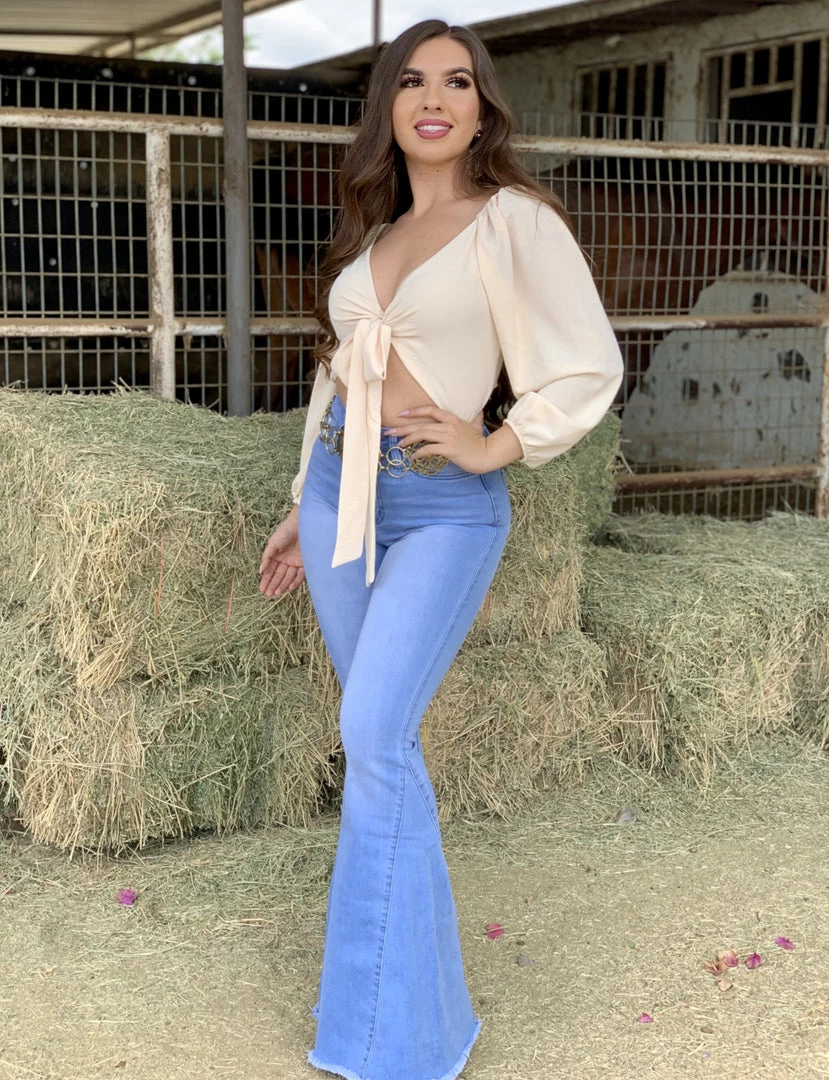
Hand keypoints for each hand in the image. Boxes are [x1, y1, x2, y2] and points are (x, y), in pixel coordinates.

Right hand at [259, 506, 304, 597]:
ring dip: (282, 585)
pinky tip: (289, 588)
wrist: (302, 524)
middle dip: (273, 585)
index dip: (265, 580)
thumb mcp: (273, 543)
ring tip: (276, 593)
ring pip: (288, 577)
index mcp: (276, 556)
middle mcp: (285, 561)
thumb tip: (260, 570)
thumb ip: (267, 557)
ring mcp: (295, 562)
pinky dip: (294, 582)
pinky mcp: (305, 563)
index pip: (270, 571)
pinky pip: (300, 575)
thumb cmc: (286, 531)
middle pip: (278, 576)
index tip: (262, 589)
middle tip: (268, 595)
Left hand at [388, 404, 522, 472]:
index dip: (414, 411)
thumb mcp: (476, 425)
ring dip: (408, 440)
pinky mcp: (449, 449)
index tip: (401, 415)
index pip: (430, 410)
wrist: (488, 454)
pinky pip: (429, 449)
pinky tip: (412, 457)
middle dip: (403, 428)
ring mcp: (448, 437)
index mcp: (452, 418)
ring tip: (398, 444)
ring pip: (422, 435)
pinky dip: (418, 453)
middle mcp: (448, 426)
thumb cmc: (480, 442)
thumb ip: (473, 417)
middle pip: (421, 424)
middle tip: (390, 431)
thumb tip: (477, 410)